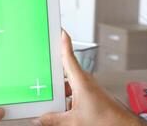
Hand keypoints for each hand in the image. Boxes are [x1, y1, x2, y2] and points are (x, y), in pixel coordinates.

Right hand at [32, 31, 146, 125]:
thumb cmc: (106, 119)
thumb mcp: (74, 120)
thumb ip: (54, 119)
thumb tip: (40, 119)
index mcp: (80, 80)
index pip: (68, 56)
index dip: (64, 42)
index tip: (60, 31)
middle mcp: (84, 81)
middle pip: (64, 73)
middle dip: (53, 77)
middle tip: (43, 76)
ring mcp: (87, 89)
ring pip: (68, 86)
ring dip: (60, 93)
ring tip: (51, 103)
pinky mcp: (90, 96)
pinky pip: (74, 94)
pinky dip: (67, 101)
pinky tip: (62, 111)